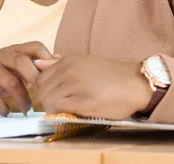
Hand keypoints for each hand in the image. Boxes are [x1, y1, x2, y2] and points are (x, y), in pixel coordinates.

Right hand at [0, 42, 52, 115]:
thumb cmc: (0, 72)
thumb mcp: (15, 64)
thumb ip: (34, 62)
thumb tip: (59, 59)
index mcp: (14, 50)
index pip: (35, 46)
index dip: (47, 58)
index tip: (53, 75)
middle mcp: (2, 56)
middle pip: (22, 61)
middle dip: (35, 78)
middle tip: (43, 94)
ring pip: (11, 82)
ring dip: (23, 100)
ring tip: (27, 110)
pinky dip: (3, 108)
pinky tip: (7, 113)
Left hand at [35, 56, 152, 119]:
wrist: (134, 83)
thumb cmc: (110, 75)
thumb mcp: (83, 63)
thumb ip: (59, 64)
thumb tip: (38, 64)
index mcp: (68, 60)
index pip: (40, 76)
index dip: (43, 88)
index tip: (51, 95)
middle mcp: (68, 70)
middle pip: (41, 88)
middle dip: (44, 99)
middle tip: (55, 105)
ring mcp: (75, 85)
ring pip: (47, 99)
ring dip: (51, 107)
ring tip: (62, 110)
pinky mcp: (83, 101)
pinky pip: (59, 107)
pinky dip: (58, 113)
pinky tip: (67, 113)